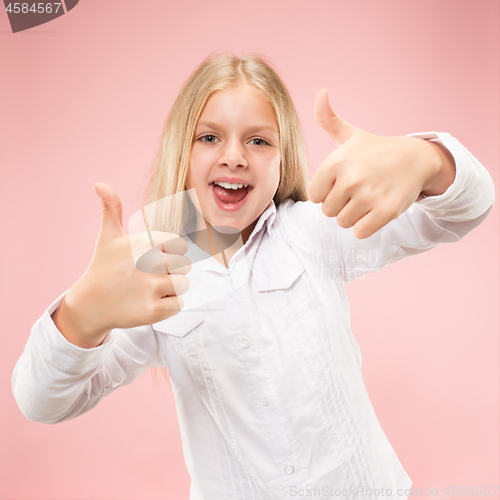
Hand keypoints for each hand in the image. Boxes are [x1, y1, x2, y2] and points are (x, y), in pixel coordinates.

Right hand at [53, 183, 190, 347]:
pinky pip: (179, 305)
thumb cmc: (104, 266)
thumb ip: (112, 209)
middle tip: (151, 276)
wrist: (90, 305)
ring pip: (184, 285)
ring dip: (172, 289)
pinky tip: (150, 302)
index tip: (154, 258)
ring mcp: (150, 288)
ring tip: (151, 289)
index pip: (181, 245)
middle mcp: (149, 263)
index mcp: (145, 242)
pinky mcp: (152, 311)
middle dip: (173, 271)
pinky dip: (169, 306)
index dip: (170, 253)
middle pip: (185, 265)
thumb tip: (100, 184)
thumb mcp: (108, 236)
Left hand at [308, 89, 453, 238]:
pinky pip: (360, 232)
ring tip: (367, 199)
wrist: (416, 158)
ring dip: (354, 216)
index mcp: (336, 162)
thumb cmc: (375, 150)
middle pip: (328, 211)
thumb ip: (328, 120)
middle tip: (357, 192)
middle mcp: (351, 178)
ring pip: (343, 222)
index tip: (341, 183)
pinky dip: (366, 226)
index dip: (327, 193)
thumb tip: (320, 93)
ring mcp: (369, 195)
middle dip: (340, 205)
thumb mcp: (350, 135)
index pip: (314, 196)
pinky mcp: (386, 211)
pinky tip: (375, 211)